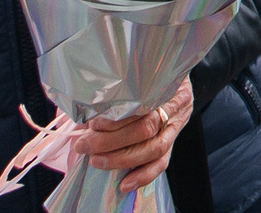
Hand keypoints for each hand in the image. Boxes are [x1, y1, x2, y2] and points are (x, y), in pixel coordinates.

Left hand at [77, 81, 193, 192]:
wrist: (176, 82)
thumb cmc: (150, 80)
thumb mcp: (139, 77)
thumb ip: (118, 92)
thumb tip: (84, 112)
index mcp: (167, 84)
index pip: (142, 103)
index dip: (117, 117)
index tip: (92, 123)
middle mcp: (176, 106)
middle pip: (146, 128)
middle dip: (112, 140)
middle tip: (85, 145)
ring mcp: (176, 126)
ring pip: (154, 148)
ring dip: (122, 158)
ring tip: (96, 161)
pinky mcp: (172, 143)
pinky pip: (161, 163)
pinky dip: (143, 175)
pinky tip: (125, 184)